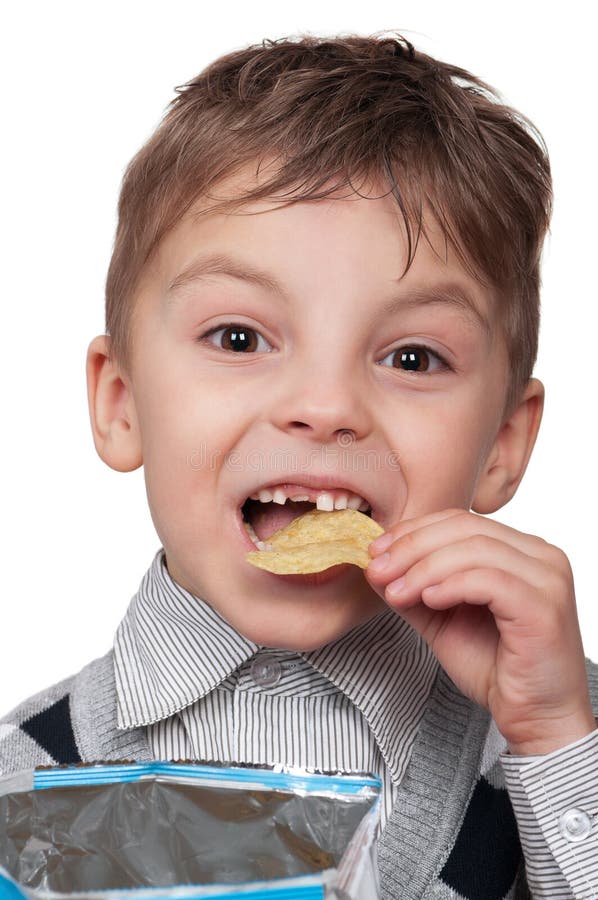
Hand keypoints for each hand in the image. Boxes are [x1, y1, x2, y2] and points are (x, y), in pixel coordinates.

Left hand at [366, 508, 595, 754]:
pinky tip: (428, 600)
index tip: (375, 551)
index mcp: (521, 550)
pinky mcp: (544, 607)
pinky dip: (451, 585)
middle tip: (377, 569)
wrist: (535, 719)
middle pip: (465, 528)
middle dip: (411, 547)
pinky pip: (489, 580)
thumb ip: (413, 588)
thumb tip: (374, 563)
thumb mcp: (441, 619)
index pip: (460, 520)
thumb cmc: (496, 669)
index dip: (413, 531)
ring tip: (396, 592)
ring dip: (423, 568)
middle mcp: (541, 556)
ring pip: (473, 549)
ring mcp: (547, 579)